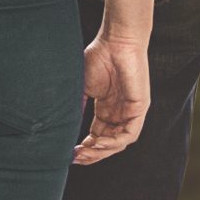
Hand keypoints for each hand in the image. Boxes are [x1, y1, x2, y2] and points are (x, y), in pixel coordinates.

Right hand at [73, 25, 151, 165]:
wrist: (116, 41)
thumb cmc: (99, 57)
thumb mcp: (82, 87)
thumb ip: (76, 107)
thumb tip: (60, 127)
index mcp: (106, 109)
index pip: (97, 136)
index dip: (85, 147)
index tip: (70, 153)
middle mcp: (119, 113)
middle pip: (107, 143)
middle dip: (91, 154)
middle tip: (76, 157)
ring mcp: (130, 112)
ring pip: (118, 143)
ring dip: (101, 151)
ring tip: (85, 152)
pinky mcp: (139, 109)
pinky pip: (129, 134)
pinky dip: (113, 142)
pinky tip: (98, 142)